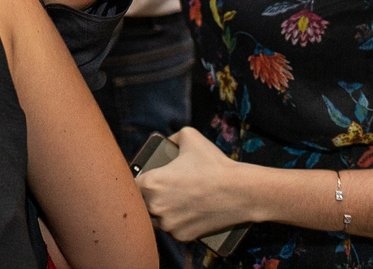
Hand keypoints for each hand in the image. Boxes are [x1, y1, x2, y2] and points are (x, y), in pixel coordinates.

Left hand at [136, 127, 250, 240]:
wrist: (241, 191)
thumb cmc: (214, 163)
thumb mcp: (189, 136)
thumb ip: (172, 137)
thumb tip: (166, 141)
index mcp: (150, 183)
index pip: (131, 184)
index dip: (135, 181)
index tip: (142, 178)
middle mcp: (155, 206)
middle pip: (141, 203)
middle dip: (147, 196)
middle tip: (159, 189)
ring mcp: (168, 224)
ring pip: (155, 218)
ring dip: (159, 212)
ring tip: (169, 202)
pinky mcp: (182, 236)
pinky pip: (171, 230)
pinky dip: (175, 224)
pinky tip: (180, 214)